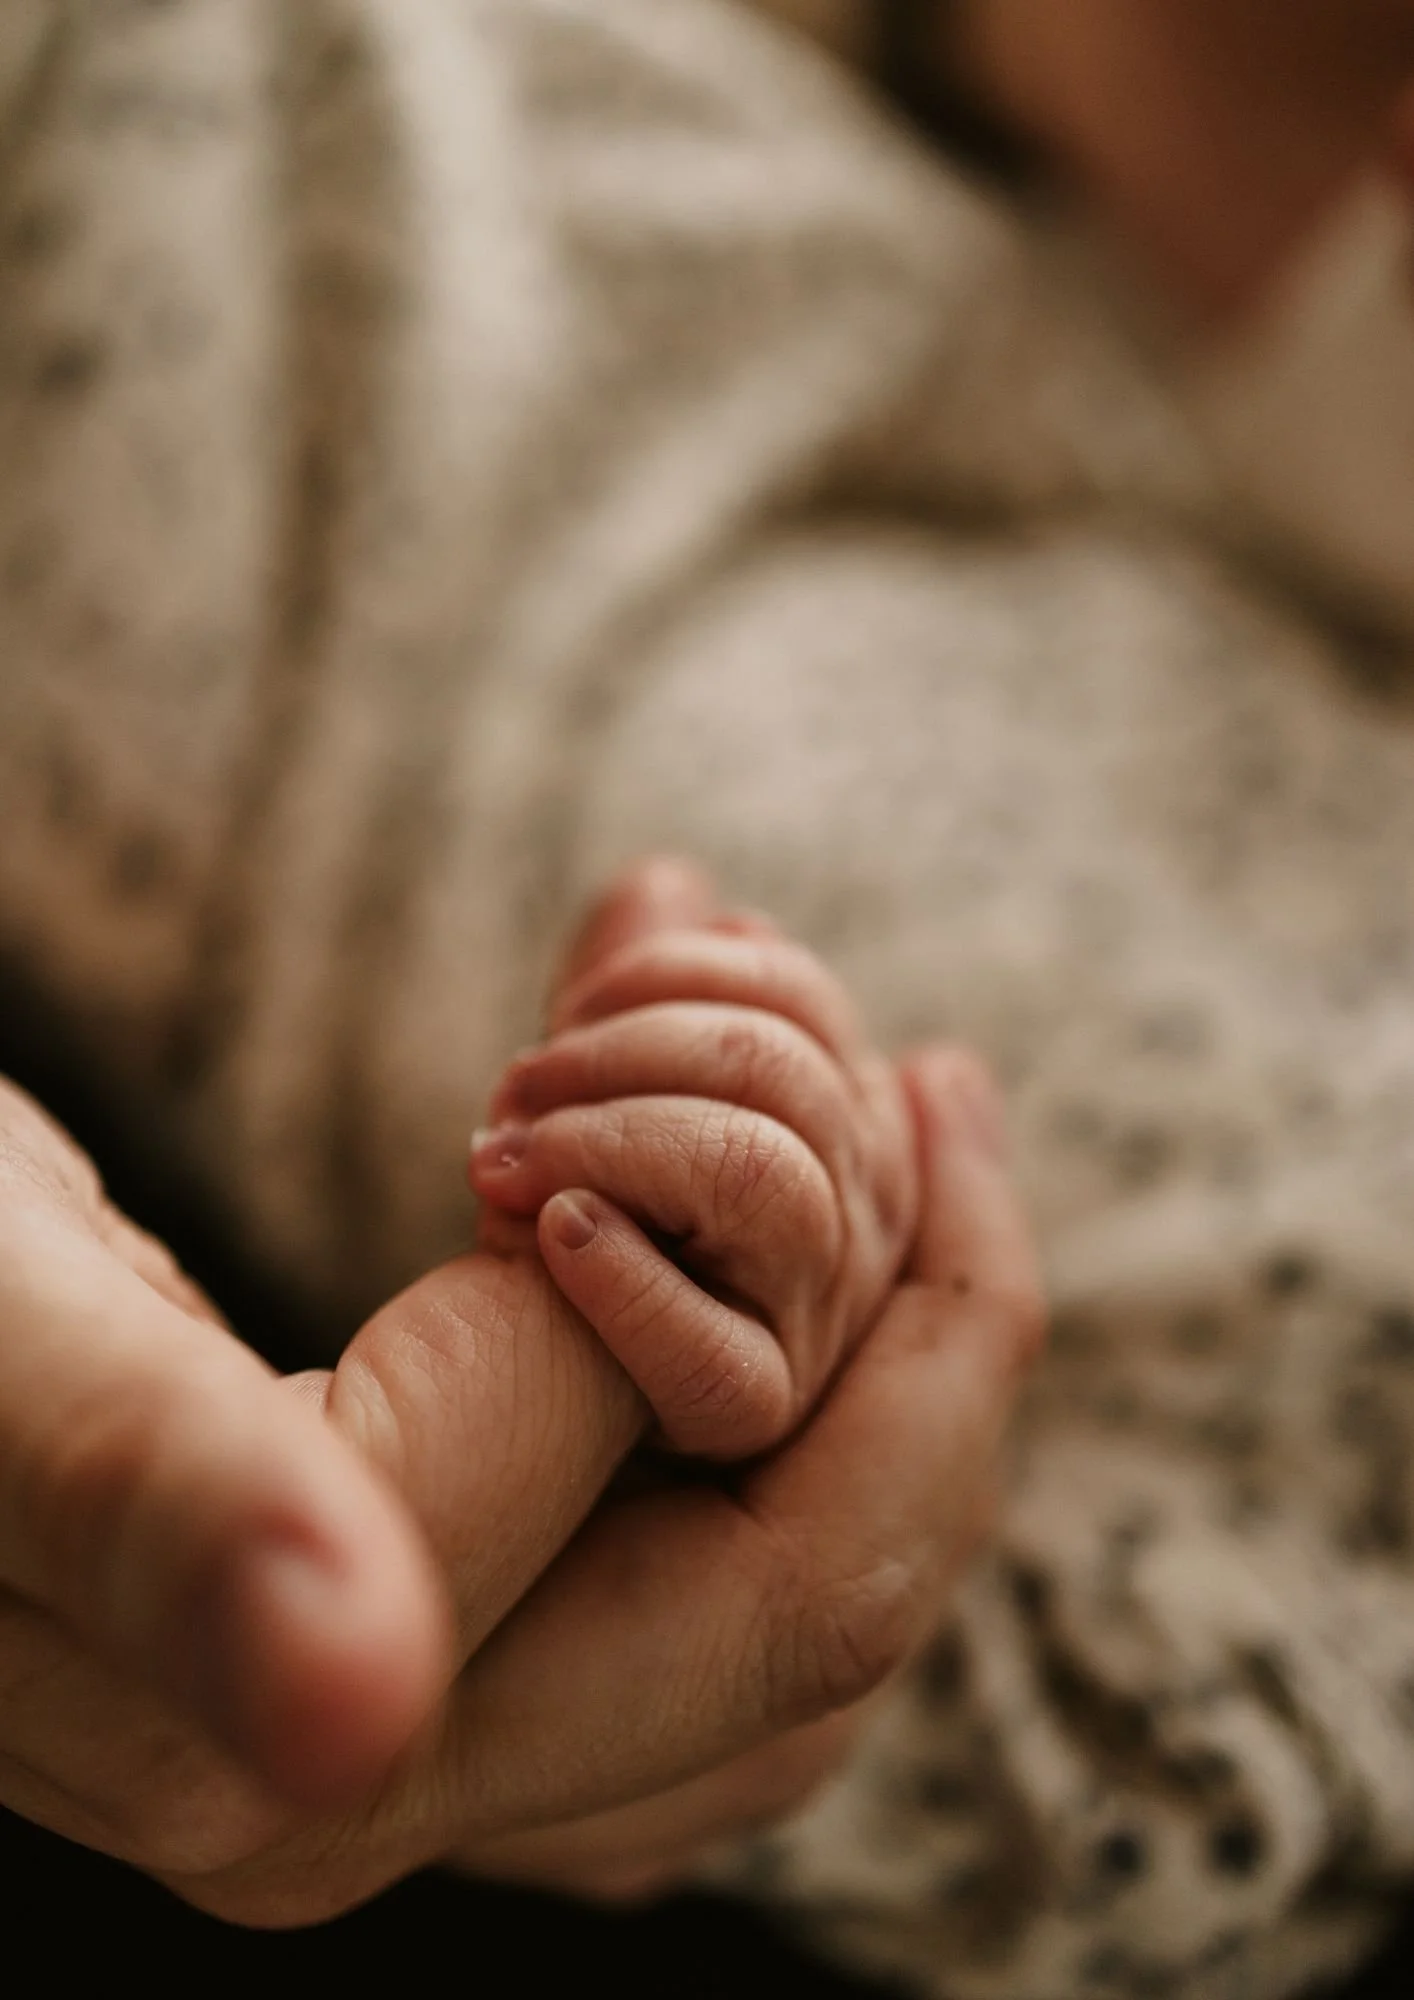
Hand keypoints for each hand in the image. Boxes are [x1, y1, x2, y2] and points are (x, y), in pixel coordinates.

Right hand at [0, 867, 1041, 1928]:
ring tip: (894, 1120)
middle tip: (932, 1080)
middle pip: (819, 1598)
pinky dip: (776, 1374)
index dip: (813, 1270)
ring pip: (788, 1576)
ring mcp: (416, 1737)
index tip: (825, 1030)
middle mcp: (392, 1791)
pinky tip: (768, 1230)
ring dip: (869, 1339)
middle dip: (916, 1319)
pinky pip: (704, 1555)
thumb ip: (157, 1502)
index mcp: (314, 1752)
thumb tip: (345, 1695)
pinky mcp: (425, 1647)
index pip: (739, 1538)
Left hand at [470, 869, 917, 1457]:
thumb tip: (668, 886)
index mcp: (833, 1130)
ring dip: (611, 1143)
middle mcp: (850, 1220)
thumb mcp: (601, 1100)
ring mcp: (809, 1320)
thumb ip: (637, 1003)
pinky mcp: (738, 1409)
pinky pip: (711, 1347)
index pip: (801, 1004)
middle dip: (630, 1051)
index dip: (681, 977)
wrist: (503, 1399)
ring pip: (765, 1176)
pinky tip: (547, 1233)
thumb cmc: (570, 1229)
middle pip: (789, 1073)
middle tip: (514, 1089)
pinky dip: (622, 1277)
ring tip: (503, 1160)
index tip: (577, 1007)